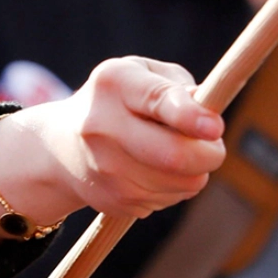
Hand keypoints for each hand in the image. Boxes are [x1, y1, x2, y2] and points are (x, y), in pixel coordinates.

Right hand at [0, 57, 226, 239]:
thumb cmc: (120, 102)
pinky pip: (170, 198)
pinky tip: (153, 171)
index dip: (190, 116)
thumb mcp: (145, 76)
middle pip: (174, 155)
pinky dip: (175, 187)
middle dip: (210, 153)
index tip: (214, 127)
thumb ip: (180, 88)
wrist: (62, 147)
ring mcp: (105, 168)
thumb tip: (208, 114)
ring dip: (195, 170)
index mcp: (114, 83)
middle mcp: (101, 126)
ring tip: (175, 153)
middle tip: (213, 144)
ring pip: (183, 182)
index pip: (157, 100)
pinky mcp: (113, 200)